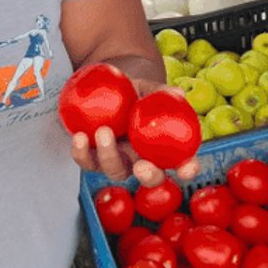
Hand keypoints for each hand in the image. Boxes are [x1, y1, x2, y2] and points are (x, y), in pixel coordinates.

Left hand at [69, 77, 200, 186]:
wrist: (109, 89)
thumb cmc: (136, 91)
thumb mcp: (148, 88)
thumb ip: (161, 92)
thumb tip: (177, 91)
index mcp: (164, 148)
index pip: (182, 163)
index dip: (188, 169)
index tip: (187, 168)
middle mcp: (143, 160)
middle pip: (150, 178)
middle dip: (148, 177)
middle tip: (141, 166)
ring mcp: (118, 161)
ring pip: (116, 171)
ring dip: (109, 157)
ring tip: (103, 132)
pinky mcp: (94, 157)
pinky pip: (87, 161)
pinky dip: (81, 152)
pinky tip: (79, 136)